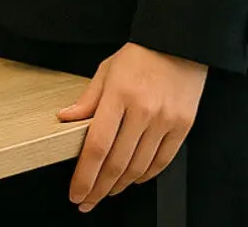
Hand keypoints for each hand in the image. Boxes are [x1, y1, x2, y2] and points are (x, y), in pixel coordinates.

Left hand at [58, 43, 206, 211]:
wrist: (179, 45)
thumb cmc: (139, 57)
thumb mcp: (105, 71)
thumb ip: (87, 100)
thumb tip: (65, 119)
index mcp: (119, 96)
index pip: (97, 146)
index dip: (85, 175)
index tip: (76, 192)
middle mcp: (143, 111)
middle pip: (117, 162)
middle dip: (98, 188)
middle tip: (86, 201)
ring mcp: (165, 121)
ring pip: (139, 166)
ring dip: (120, 185)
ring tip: (106, 191)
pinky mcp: (182, 127)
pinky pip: (162, 161)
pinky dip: (145, 175)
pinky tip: (133, 179)